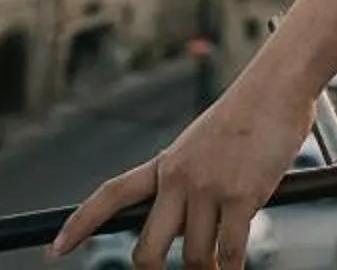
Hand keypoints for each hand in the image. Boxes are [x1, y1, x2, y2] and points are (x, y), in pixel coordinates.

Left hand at [48, 74, 316, 266]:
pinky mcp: (242, 196)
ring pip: (195, 255)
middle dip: (155, 269)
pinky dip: (233, 266)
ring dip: (208, 268)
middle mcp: (179, 178)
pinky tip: (236, 266)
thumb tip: (192, 228)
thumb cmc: (251, 112)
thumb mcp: (203, 145)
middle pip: (147, 248)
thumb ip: (190, 183)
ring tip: (221, 267)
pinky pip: (230, 250)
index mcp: (166, 163)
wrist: (278, 84)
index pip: (111, 195)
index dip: (80, 225)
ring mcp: (209, 189)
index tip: (58, 249)